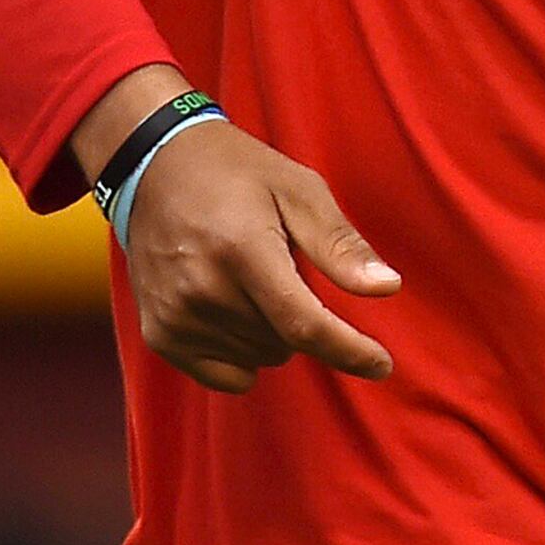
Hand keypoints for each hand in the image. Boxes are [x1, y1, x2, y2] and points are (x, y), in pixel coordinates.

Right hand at [77, 66, 400, 393]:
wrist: (156, 168)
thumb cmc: (239, 174)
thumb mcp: (300, 190)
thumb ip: (340, 245)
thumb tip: (387, 288)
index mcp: (242, 249)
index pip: (303, 323)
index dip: (349, 350)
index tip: (382, 365)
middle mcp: (202, 290)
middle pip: (286, 342)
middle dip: (302, 314)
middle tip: (281, 265)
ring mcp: (175, 316)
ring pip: (261, 358)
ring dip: (273, 331)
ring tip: (251, 278)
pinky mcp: (159, 335)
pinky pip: (227, 376)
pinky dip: (244, 354)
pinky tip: (234, 310)